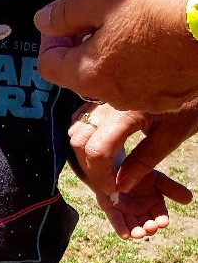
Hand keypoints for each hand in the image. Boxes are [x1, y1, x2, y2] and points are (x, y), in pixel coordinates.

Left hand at [34, 0, 197, 111]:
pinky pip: (143, 81)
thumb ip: (67, 11)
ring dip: (112, 52)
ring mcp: (144, 99)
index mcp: (89, 74)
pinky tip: (157, 36)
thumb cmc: (163, 3)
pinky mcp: (170, 95)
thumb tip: (42, 22)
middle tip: (101, 14)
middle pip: (80, 73)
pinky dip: (140, 62)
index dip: (50, 39)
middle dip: (82, 44)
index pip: (48, 65)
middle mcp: (113, 96)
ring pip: (113, 77)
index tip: (66, 18)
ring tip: (134, 21)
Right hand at [68, 101, 197, 194]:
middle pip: (79, 142)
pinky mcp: (99, 97)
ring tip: (106, 166)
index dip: (101, 175)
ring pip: (76, 131)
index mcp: (126, 113)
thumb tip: (121, 186)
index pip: (97, 150)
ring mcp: (100, 98)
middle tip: (109, 180)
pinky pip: (80, 120)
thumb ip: (143, 162)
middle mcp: (107, 104)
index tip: (114, 189)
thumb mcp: (170, 137)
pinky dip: (85, 137)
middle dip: (90, 167)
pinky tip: (102, 146)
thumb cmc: (186, 105)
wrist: (187, 74)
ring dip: (85, 153)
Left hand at [94, 170, 191, 239]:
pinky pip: (115, 219)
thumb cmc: (140, 173)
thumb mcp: (158, 180)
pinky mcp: (110, 208)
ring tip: (138, 234)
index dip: (161, 221)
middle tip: (150, 229)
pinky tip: (125, 235)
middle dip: (149, 228)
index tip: (163, 223)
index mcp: (153, 205)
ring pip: (131, 224)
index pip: (160, 216)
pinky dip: (120, 227)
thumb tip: (189, 199)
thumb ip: (171, 189)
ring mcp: (125, 211)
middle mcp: (140, 211)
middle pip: (146, 224)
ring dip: (135, 231)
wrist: (119, 165)